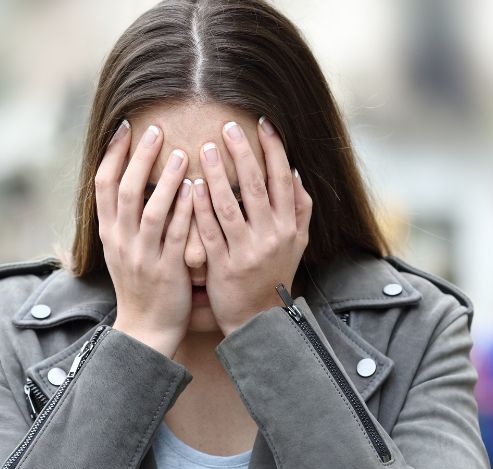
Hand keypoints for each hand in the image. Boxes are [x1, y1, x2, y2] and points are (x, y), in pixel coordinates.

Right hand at [96, 119, 194, 357]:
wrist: (146, 329)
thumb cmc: (140, 285)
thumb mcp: (122, 250)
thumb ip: (125, 218)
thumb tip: (132, 180)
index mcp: (109, 233)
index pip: (102, 185)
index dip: (112, 154)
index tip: (125, 127)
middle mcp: (121, 241)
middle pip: (124, 190)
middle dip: (139, 157)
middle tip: (155, 129)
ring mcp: (143, 255)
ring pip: (150, 210)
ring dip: (164, 179)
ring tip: (180, 153)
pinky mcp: (167, 269)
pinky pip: (175, 235)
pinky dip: (184, 210)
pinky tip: (194, 189)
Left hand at [192, 116, 311, 334]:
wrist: (259, 320)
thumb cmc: (275, 275)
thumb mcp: (297, 243)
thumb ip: (300, 208)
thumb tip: (295, 171)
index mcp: (289, 227)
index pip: (282, 179)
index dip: (274, 150)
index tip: (263, 123)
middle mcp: (271, 236)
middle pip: (256, 187)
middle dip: (243, 153)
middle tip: (228, 126)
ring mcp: (246, 252)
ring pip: (230, 206)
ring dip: (218, 174)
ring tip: (206, 148)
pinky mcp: (223, 266)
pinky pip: (210, 231)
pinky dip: (201, 207)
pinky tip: (192, 185)